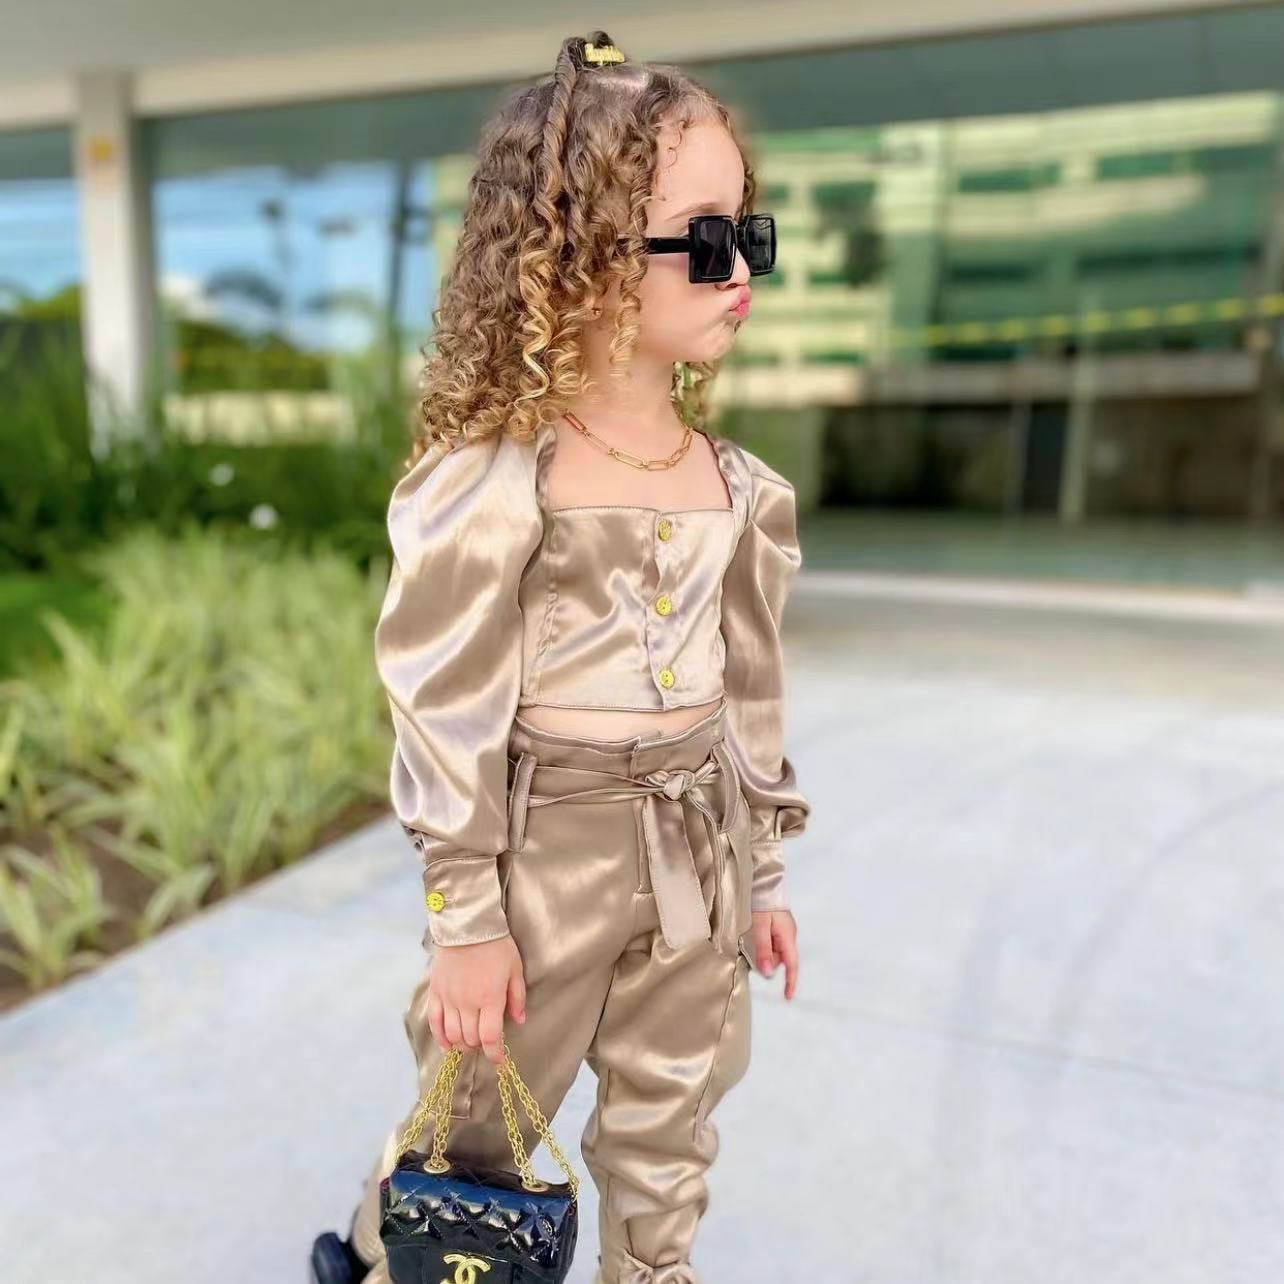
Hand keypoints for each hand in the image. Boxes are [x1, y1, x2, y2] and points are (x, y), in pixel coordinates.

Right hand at [426, 934, 526, 1066]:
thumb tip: (519, 1021)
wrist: (467, 926)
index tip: (500, 1061)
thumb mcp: (515, 969)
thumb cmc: (496, 946)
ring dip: (462, 1044)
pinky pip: (434, 1022)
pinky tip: (447, 1045)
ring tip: (469, 1042)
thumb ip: (517, 998)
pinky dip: (440, 1037)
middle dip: (480, 1047)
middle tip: (486, 1043)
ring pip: (452, 1034)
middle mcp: (467, 1003)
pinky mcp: (436, 992)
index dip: (495, 1055)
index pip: (490, 1038)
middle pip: (470, 1039)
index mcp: (490, 998)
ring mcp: (449, 999)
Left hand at [748, 909, 797, 999]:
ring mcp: (785, 931)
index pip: (792, 965)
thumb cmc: (763, 904)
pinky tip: (756, 935)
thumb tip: (768, 973)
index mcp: (788, 937)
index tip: (787, 997)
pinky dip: (765, 944)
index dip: (790, 982)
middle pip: (781, 959)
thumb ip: (763, 950)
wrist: (765, 884)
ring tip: (752, 937)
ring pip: (775, 951)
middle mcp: (789, 936)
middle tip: (751, 950)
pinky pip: (773, 942)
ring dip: (764, 951)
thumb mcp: (760, 928)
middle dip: (767, 960)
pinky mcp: (779, 927)